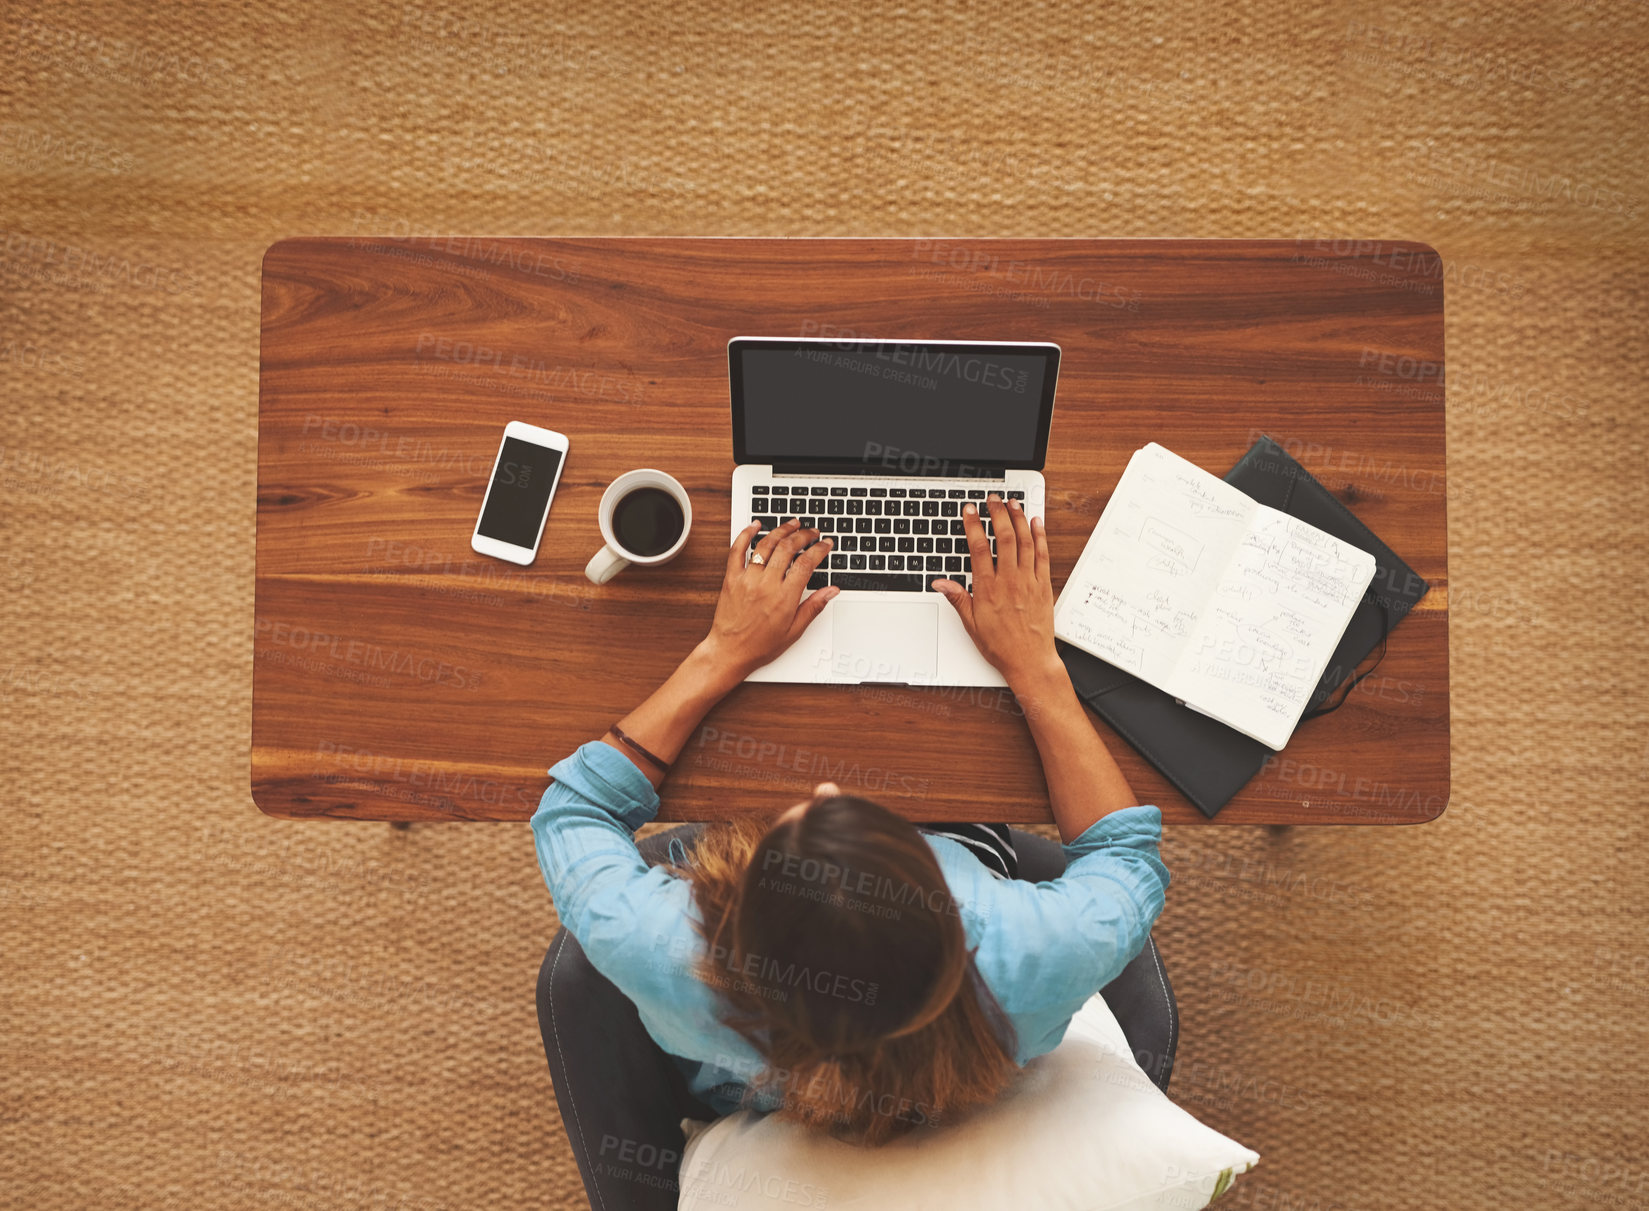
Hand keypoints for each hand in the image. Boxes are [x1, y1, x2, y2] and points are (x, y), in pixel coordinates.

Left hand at [701, 520, 838, 677]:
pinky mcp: (731, 578)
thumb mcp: (794, 631)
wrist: (730, 651)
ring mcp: (747, 579)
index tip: (826, 544)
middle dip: (804, 535)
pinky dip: (746, 534)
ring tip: (792, 524)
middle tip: (812, 532)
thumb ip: (814, 607)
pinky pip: (737, 550)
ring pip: (766, 544)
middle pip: (788, 548)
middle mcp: (766, 584)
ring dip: (781, 530)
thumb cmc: (760, 645)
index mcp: (784, 597)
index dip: (819, 549)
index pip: (806, 563)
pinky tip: (755, 525)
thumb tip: (832, 591)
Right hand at [931, 495, 1060, 685]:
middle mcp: (1009, 580)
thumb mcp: (971, 624)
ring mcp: (1028, 581)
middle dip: (998, 513)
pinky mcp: (1043, 585)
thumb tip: (940, 582)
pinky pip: (1042, 554)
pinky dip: (1039, 535)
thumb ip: (957, 598)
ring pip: (1024, 541)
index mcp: (988, 588)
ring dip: (1018, 518)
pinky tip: (1035, 522)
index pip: (979, 547)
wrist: (1030, 660)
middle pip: (1004, 537)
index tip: (970, 511)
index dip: (973, 525)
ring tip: (1012, 503)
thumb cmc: (1001, 646)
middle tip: (992, 500)